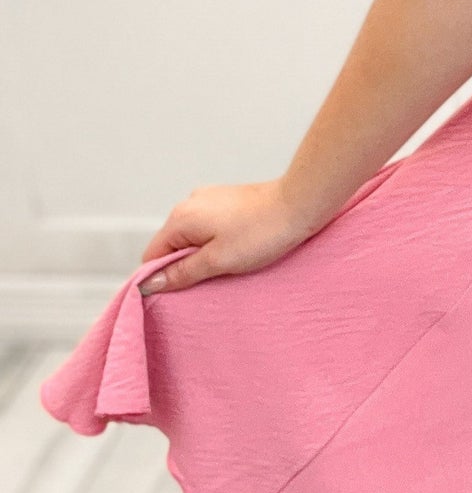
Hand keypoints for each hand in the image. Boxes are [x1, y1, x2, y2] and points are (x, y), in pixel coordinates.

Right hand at [138, 178, 321, 294]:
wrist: (300, 204)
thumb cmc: (263, 231)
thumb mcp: (217, 261)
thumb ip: (181, 273)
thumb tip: (149, 283)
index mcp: (180, 217)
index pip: (152, 255)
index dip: (160, 278)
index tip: (178, 294)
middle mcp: (190, 203)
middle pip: (171, 246)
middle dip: (184, 266)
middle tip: (209, 280)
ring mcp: (209, 199)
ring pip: (192, 238)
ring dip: (203, 255)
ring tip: (227, 265)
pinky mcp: (227, 201)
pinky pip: (209, 228)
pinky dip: (216, 243)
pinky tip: (237, 250)